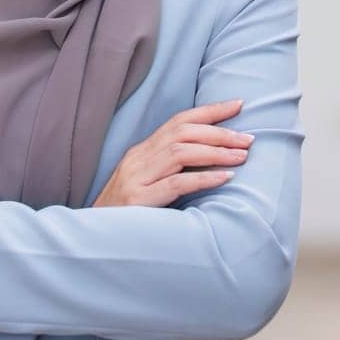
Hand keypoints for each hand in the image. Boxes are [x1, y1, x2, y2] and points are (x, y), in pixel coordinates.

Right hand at [93, 97, 253, 208]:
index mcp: (141, 152)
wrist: (92, 235)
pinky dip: (203, 178)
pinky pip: (176, 184)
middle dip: (219, 132)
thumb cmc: (125, 214)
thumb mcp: (147, 184)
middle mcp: (138, 159)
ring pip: (181, 153)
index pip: (178, 121)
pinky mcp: (138, 199)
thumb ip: (171, 170)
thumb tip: (212, 160)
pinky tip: (225, 178)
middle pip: (182, 132)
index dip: (210, 111)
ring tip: (242, 156)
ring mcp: (136, 178)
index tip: (238, 105)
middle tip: (248, 138)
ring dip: (216, 152)